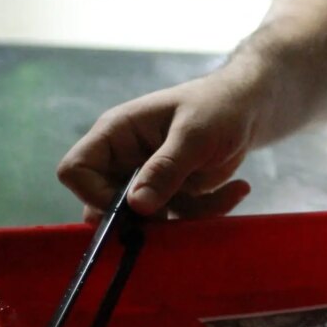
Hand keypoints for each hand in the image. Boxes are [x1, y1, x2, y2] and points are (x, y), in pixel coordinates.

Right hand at [57, 71, 260, 221]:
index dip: (94, 194)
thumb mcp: (195, 134)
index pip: (76, 170)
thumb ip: (166, 167)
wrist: (251, 108)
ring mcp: (148, 180)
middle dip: (144, 219)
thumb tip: (137, 205)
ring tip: (226, 194)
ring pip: (147, 220)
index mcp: (117, 134)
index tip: (134, 206)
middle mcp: (125, 160)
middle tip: (179, 213)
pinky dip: (208, 211)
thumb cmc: (219, 106)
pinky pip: (178, 218)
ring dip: (188, 215)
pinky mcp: (173, 194)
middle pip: (105, 206)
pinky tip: (238, 189)